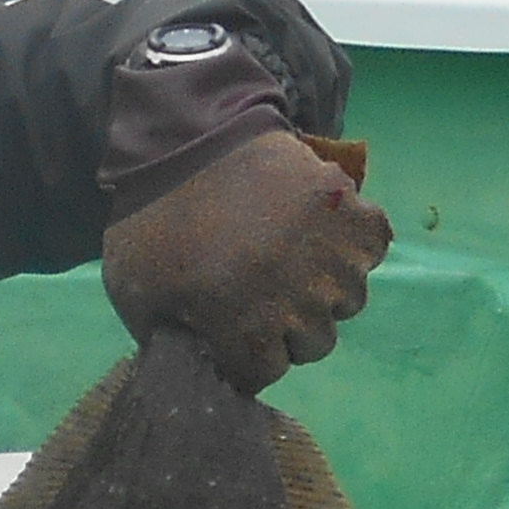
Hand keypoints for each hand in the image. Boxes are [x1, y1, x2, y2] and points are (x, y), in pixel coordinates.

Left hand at [99, 127, 391, 392]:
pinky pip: (373, 248)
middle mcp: (296, 302)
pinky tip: (320, 230)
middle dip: (288, 326)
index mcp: (241, 327)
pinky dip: (354, 242)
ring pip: (349, 302)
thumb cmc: (154, 218)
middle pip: (313, 344)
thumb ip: (166, 342)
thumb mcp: (135, 293)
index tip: (233, 328)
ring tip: (291, 255)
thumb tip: (193, 371)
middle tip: (263, 288)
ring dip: (324, 287)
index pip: (266, 372)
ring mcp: (331, 259)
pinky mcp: (353, 216)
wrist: (187, 136)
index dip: (246, 353)